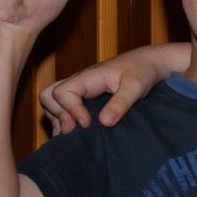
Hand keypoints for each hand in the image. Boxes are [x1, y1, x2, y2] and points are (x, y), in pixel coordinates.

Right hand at [40, 47, 159, 134]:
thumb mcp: (136, 87)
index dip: (71, 110)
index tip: (88, 123)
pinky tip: (75, 132)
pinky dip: (62, 118)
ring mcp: (79, 89)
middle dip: (57, 114)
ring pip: (51, 101)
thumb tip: (104, 122)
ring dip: (57, 117)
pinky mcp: (83, 96)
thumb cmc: (142, 71)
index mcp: (88, 77)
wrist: (148, 63)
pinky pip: (62, 106)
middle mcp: (79, 82)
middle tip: (74, 129)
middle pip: (48, 95)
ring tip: (73, 133)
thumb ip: (121, 103)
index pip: (63, 92)